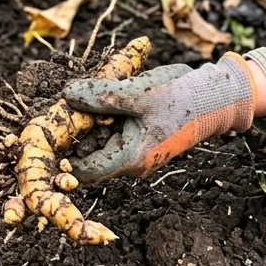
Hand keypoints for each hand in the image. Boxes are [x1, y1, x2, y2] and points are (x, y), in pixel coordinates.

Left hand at [62, 54, 260, 182]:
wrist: (217, 97)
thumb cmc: (181, 98)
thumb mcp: (137, 94)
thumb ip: (100, 96)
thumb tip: (66, 95)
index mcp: (130, 159)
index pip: (85, 171)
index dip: (64, 157)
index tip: (48, 135)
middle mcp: (132, 162)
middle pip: (90, 154)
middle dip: (75, 133)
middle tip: (60, 108)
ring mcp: (137, 151)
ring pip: (101, 141)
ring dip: (90, 122)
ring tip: (80, 98)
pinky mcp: (141, 138)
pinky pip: (114, 131)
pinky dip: (105, 117)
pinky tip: (101, 96)